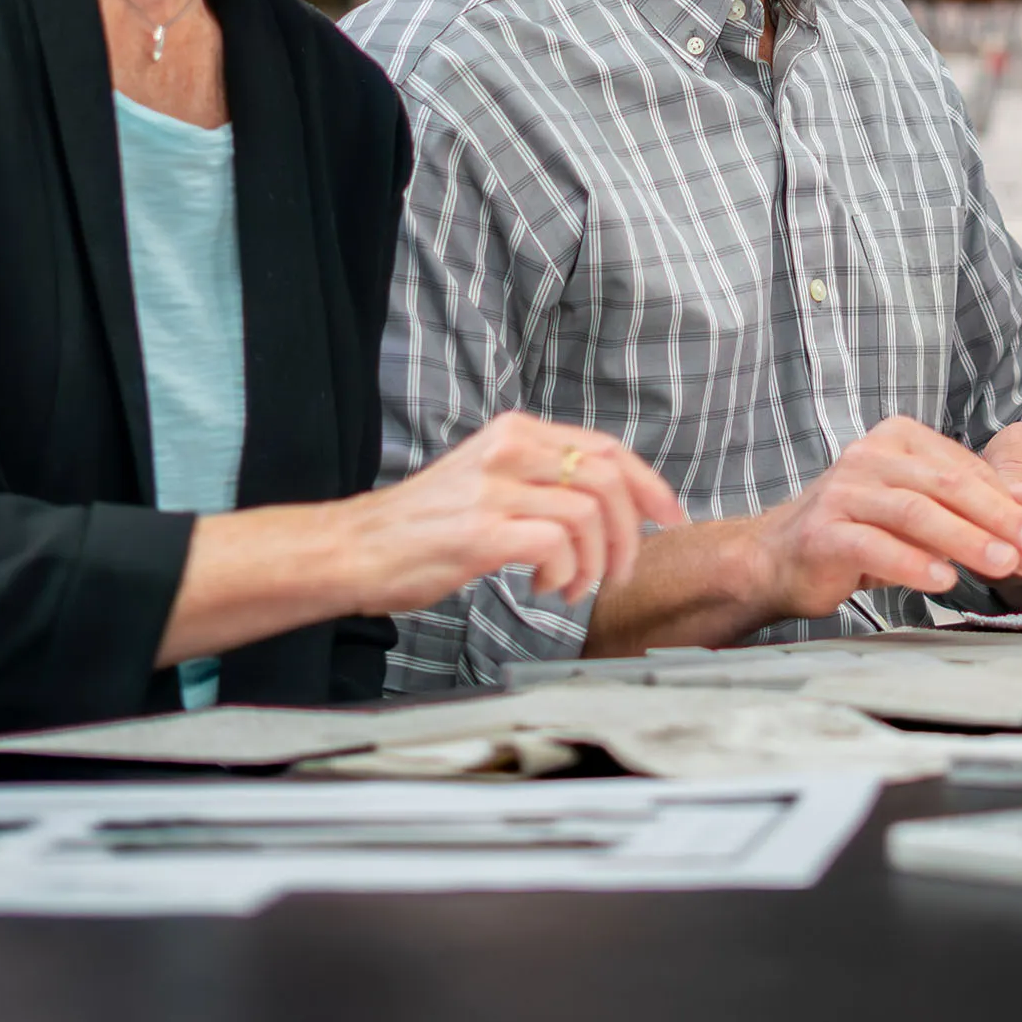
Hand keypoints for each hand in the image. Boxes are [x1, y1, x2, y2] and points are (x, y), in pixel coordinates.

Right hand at [340, 413, 684, 611]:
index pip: (606, 448)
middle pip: (609, 478)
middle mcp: (509, 450)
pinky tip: (546, 589)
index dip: (648, 485)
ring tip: (573, 586)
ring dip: (596, 562)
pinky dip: (566, 574)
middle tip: (623, 569)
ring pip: (589, 514)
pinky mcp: (481, 531)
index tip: (668, 517)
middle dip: (631, 531)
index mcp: (516, 433)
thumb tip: (610, 504)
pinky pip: (557, 546)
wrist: (353, 549)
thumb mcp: (489, 481)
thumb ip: (542, 480)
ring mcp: (495, 489)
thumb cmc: (423, 526)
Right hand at [748, 416, 1021, 617]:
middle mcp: (869, 455)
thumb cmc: (860, 532)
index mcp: (898, 439)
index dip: (1010, 502)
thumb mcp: (921, 513)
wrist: (779, 558)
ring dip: (966, 539)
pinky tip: (943, 581)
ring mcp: (843, 491)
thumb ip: (971, 507)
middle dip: (998, 517)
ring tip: (1003, 564)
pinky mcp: (824, 531)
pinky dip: (913, 563)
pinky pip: (876, 545)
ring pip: (916, 513)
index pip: (966, 468)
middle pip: (946, 485)